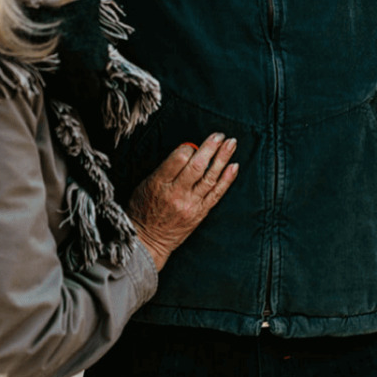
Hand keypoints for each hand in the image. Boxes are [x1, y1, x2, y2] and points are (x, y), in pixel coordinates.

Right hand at [127, 133, 237, 271]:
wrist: (148, 241)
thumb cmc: (143, 209)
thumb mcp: (145, 184)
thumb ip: (164, 169)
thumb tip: (186, 151)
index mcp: (159, 184)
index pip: (179, 159)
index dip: (189, 147)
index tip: (192, 145)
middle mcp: (176, 194)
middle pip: (197, 166)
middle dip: (210, 147)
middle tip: (219, 135)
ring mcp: (190, 205)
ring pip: (210, 178)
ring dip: (223, 158)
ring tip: (232, 143)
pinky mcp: (200, 213)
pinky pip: (216, 194)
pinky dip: (227, 179)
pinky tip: (234, 166)